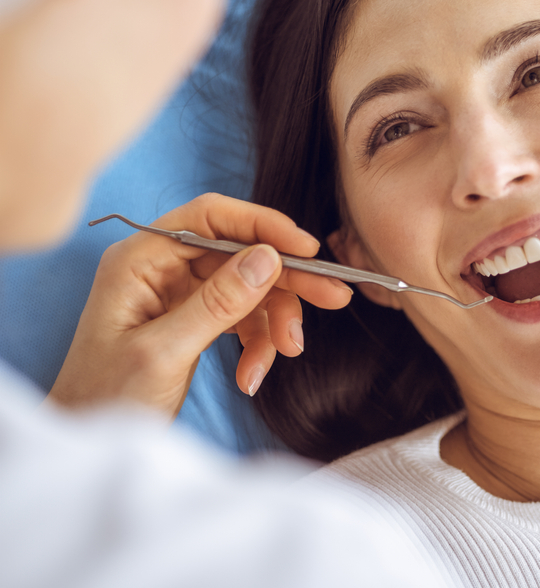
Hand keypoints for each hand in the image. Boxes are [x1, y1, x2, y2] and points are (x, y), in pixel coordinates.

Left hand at [48, 193, 351, 416]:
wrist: (87, 440)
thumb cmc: (106, 399)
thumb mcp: (164, 353)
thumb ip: (217, 303)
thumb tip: (268, 258)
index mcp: (140, 260)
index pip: (211, 218)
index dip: (264, 226)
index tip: (309, 249)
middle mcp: (160, 268)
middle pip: (239, 253)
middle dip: (286, 279)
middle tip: (333, 296)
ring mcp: (178, 293)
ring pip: (248, 286)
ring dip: (274, 320)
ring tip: (285, 354)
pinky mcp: (193, 318)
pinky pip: (242, 317)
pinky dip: (257, 343)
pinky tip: (254, 375)